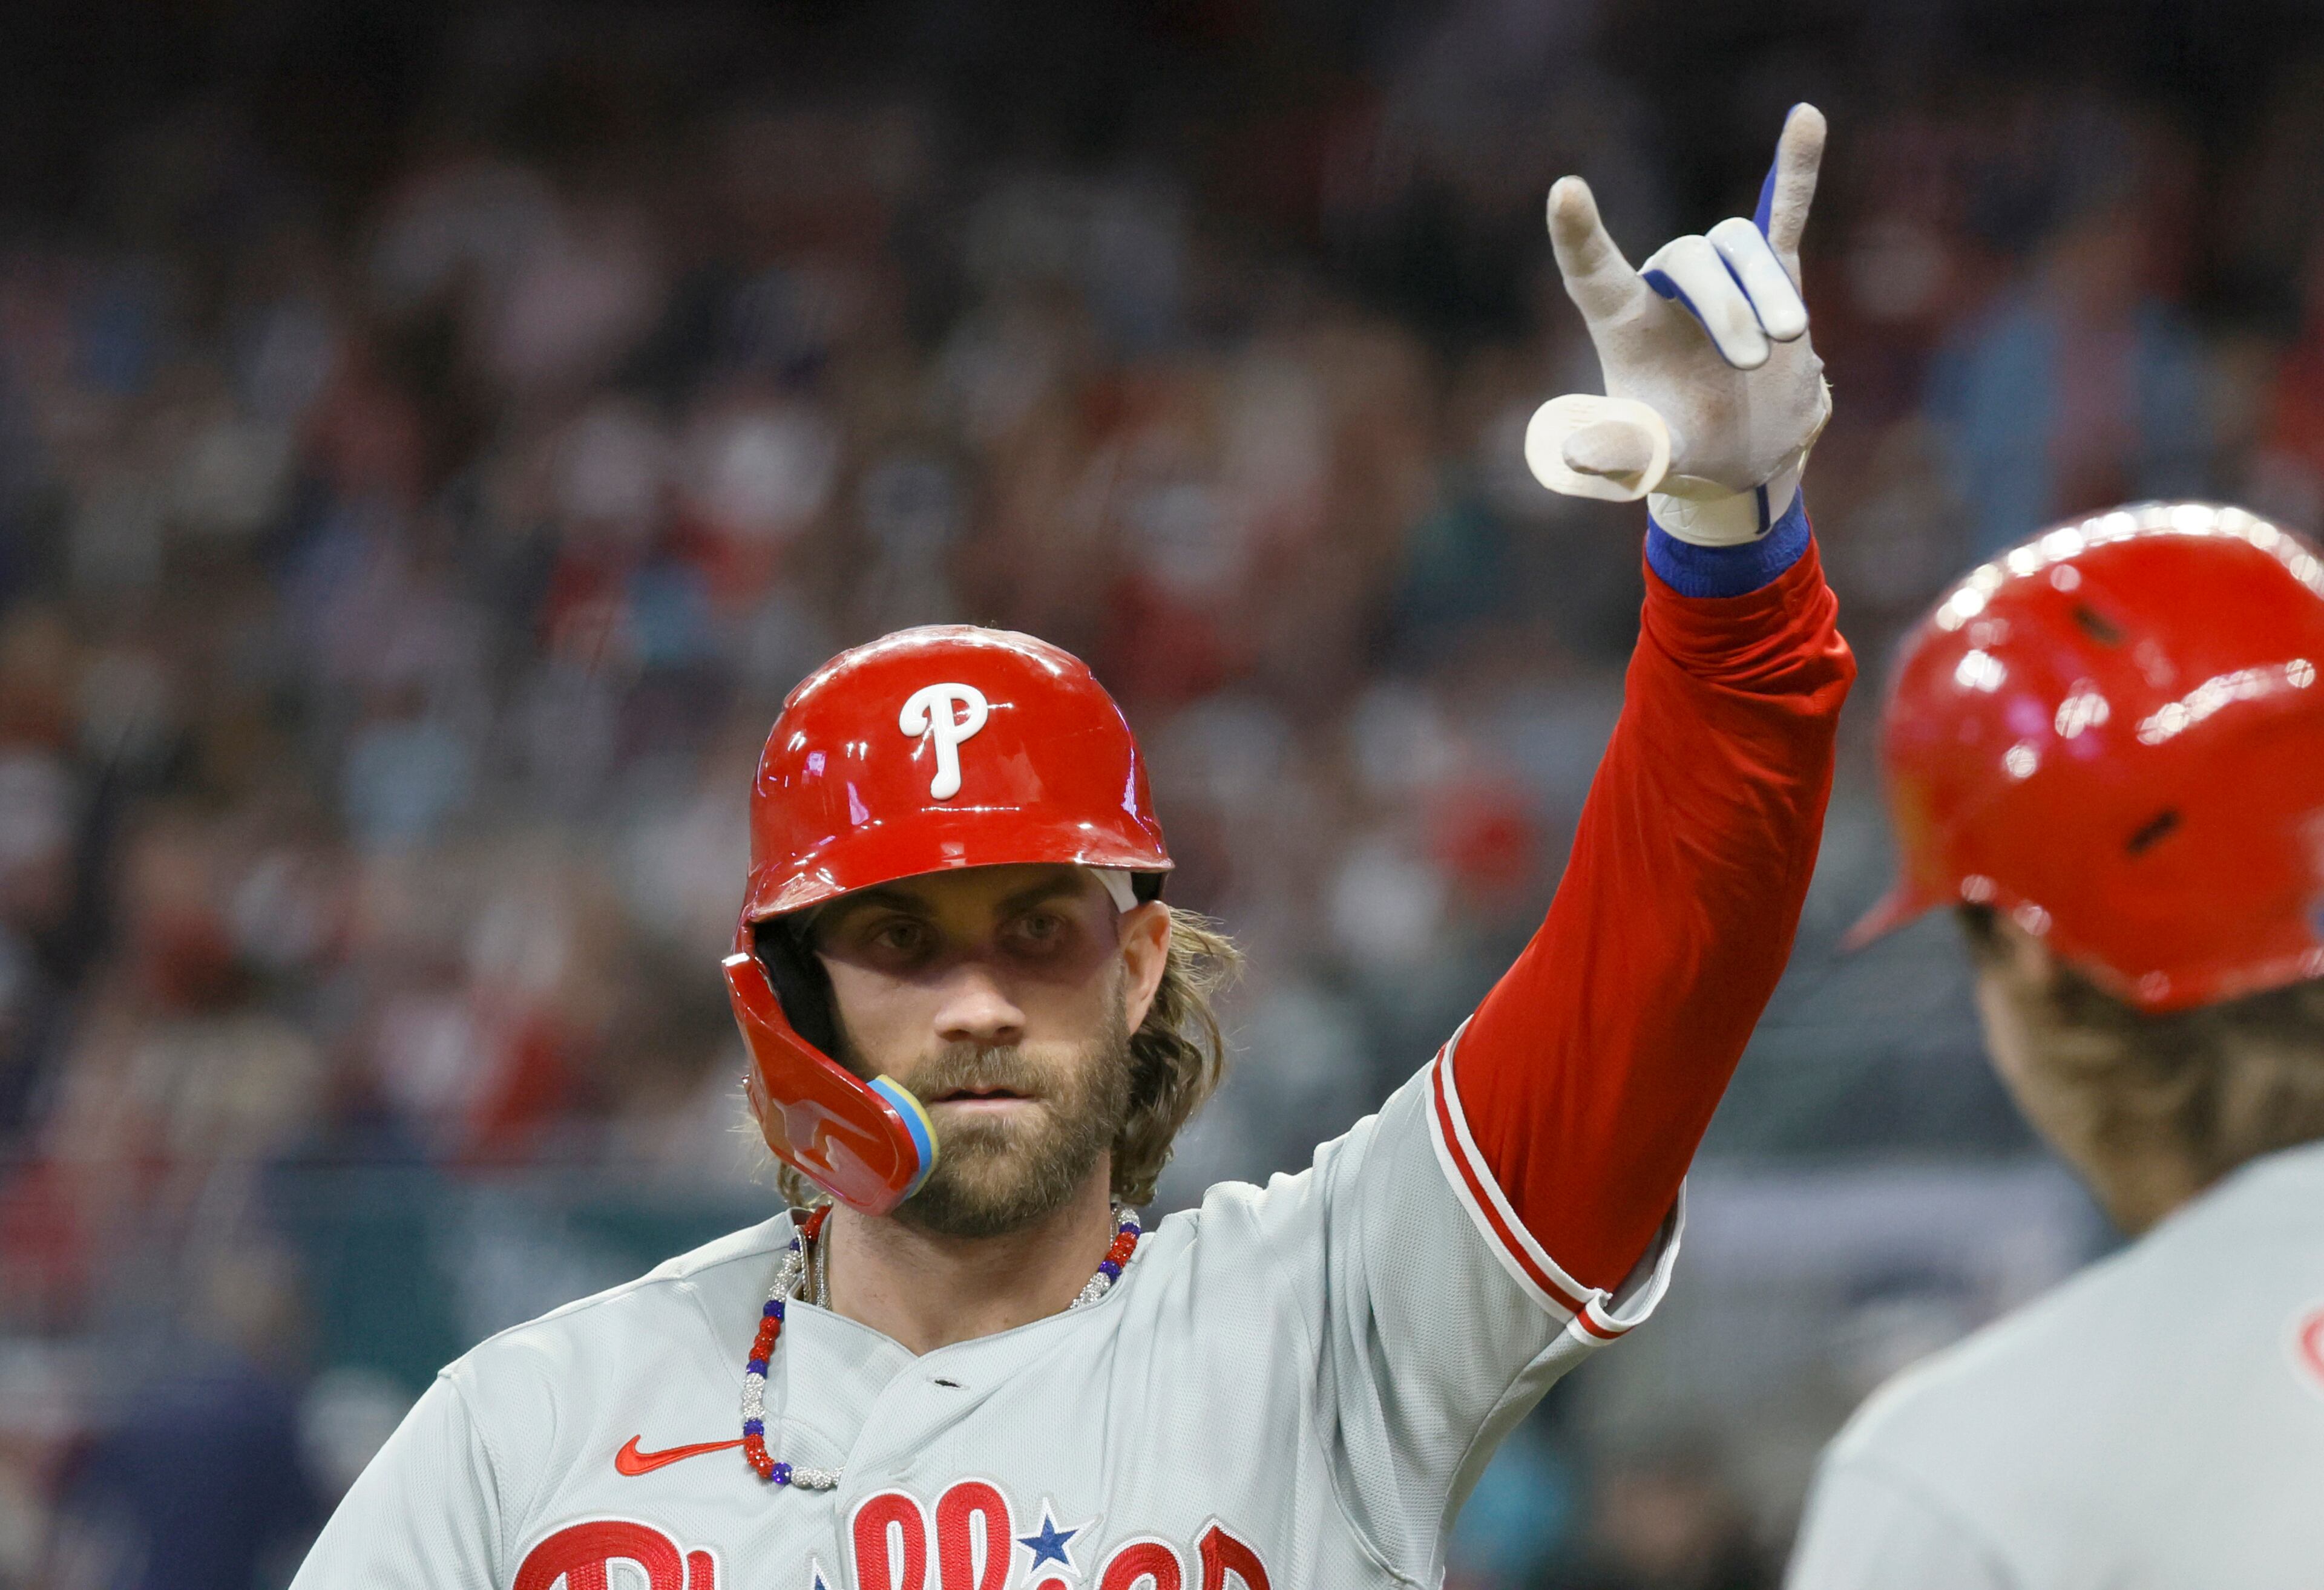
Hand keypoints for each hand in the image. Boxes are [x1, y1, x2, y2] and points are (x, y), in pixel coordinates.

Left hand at [1539, 104, 1830, 543]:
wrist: (1745, 452)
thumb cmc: (1682, 448)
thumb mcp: (1651, 459)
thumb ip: (1622, 452)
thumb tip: (1574, 453)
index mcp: (1623, 323)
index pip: (1590, 270)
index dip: (1578, 234)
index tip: (1565, 190)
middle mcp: (1666, 286)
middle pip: (1693, 258)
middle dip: (1728, 307)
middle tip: (1752, 362)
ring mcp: (1720, 275)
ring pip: (1743, 244)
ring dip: (1767, 289)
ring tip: (1787, 338)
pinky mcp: (1773, 272)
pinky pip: (1782, 211)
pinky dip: (1794, 170)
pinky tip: (1807, 118)